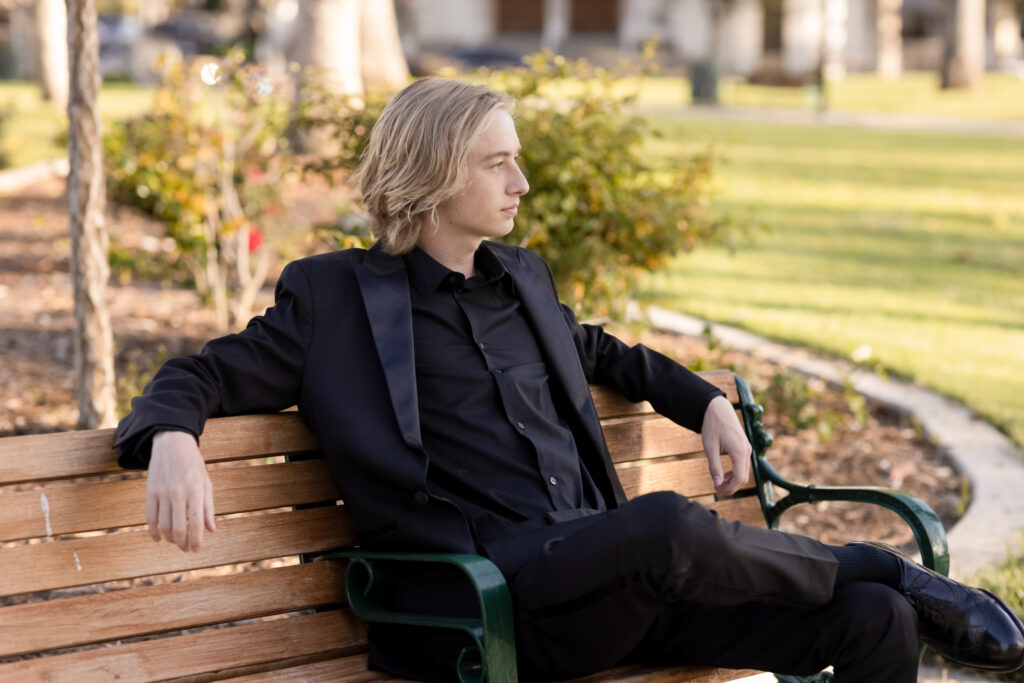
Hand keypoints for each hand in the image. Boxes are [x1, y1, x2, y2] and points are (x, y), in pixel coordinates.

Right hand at [147, 430, 215, 551]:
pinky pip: (150, 518)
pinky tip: (158, 538)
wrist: (172, 444)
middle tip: (187, 550)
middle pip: (178, 528)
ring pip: (164, 526)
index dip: (196, 540)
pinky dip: (154, 531)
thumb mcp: (206, 482)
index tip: (196, 550)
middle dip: (183, 543)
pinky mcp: (150, 492)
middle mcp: (179, 493)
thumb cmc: (193, 465)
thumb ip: (208, 507)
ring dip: (170, 539)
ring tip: (176, 543)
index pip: (196, 522)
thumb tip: (211, 530)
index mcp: (196, 490)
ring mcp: (162, 493)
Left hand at [701, 395, 751, 496]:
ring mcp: (747, 449)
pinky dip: (734, 473)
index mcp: (739, 451)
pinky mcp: (744, 447)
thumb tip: (716, 483)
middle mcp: (747, 451)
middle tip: (716, 490)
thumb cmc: (712, 426)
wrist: (718, 409)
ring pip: (743, 472)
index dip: (729, 488)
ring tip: (718, 484)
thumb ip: (714, 466)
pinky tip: (723, 475)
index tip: (716, 491)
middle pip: (743, 477)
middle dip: (730, 487)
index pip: (739, 478)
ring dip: (732, 481)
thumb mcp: (710, 447)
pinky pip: (742, 465)